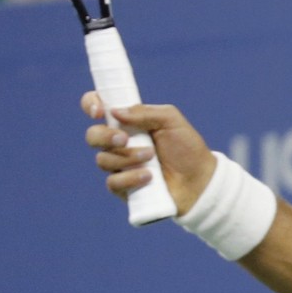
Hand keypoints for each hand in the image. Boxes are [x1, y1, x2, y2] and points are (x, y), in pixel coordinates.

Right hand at [82, 93, 216, 214]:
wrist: (199, 180)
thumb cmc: (187, 148)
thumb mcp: (171, 121)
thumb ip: (145, 113)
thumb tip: (115, 112)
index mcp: (128, 122)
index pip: (98, 108)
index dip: (91, 105)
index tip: (100, 111)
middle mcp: (119, 143)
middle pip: (93, 136)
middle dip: (105, 136)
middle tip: (124, 139)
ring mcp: (119, 165)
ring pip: (103, 160)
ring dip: (128, 158)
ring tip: (151, 157)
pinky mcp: (123, 187)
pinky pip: (113, 182)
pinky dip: (130, 178)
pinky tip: (149, 177)